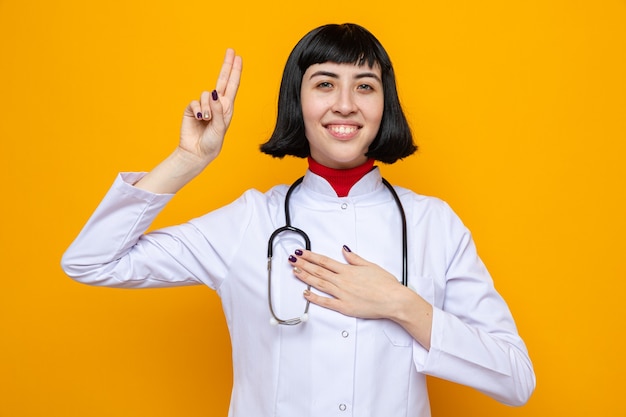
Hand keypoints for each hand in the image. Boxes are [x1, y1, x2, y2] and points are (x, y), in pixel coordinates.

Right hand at [179, 48, 242, 163]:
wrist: (197, 152)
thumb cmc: (212, 142)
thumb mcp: (220, 127)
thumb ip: (218, 110)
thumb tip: (214, 93)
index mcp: (227, 108)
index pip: (232, 86)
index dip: (235, 71)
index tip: (238, 57)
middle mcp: (217, 104)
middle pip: (222, 80)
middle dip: (226, 65)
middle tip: (230, 50)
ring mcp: (204, 106)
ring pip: (206, 94)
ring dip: (208, 107)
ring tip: (207, 120)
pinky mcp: (192, 109)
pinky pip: (196, 102)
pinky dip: (199, 110)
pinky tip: (200, 119)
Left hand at [290, 246, 407, 318]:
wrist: (394, 300)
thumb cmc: (386, 285)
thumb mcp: (371, 266)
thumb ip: (355, 259)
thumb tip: (344, 250)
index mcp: (348, 270)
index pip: (325, 261)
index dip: (311, 256)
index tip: (302, 252)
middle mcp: (343, 281)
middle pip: (318, 271)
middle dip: (304, 264)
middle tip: (292, 259)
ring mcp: (342, 294)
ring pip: (319, 284)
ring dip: (305, 277)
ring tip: (295, 271)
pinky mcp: (344, 307)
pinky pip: (326, 302)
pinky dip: (314, 298)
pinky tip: (305, 293)